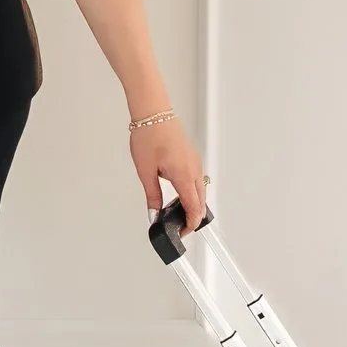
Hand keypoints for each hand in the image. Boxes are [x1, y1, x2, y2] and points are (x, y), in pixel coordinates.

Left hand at [130, 114, 206, 229]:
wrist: (153, 113)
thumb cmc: (149, 136)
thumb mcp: (145, 171)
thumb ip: (152, 196)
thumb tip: (154, 214)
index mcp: (184, 175)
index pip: (193, 208)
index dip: (190, 224)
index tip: (182, 233)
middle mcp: (194, 169)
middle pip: (200, 201)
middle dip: (192, 217)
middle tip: (178, 227)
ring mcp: (195, 162)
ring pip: (200, 191)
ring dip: (192, 204)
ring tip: (176, 213)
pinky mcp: (192, 157)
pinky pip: (196, 180)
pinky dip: (191, 192)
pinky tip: (178, 194)